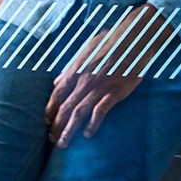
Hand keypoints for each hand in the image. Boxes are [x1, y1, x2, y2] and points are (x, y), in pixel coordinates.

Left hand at [44, 5, 171, 147]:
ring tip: (63, 143)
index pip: (57, 93)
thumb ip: (71, 67)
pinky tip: (87, 134)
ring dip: (68, 130)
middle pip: (65, 107)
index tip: (46, 121)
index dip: (50, 109)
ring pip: (78, 112)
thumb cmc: (110, 41)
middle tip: (52, 139)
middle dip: (56, 125)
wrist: (134, 37)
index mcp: (77, 69)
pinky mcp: (115, 92)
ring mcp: (99, 87)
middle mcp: (85, 80)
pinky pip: (100, 112)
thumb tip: (57, 80)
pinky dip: (92, 124)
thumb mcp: (87, 50)